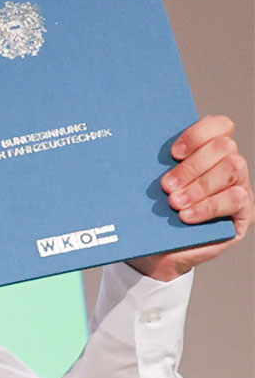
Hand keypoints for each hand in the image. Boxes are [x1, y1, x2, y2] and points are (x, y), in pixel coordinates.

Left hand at [128, 114, 244, 279]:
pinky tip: (186, 216)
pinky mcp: (243, 211)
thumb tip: (133, 147)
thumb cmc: (151, 214)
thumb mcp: (149, 187)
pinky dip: (208, 206)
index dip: (198, 133)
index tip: (172, 153)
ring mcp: (239, 186)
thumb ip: (152, 166)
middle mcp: (227, 164)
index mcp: (206, 150)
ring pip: (233, 168)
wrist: (156, 252)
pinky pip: (236, 198)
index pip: (219, 125)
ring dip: (200, 185)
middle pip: (224, 146)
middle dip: (192, 166)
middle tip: (166, 185)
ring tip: (174, 203)